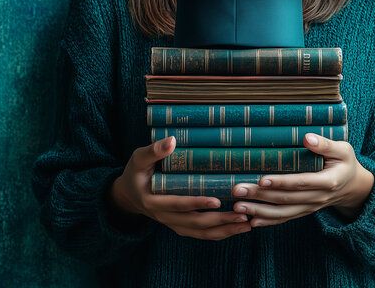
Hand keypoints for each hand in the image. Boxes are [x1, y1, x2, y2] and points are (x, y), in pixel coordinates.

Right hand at [109, 136, 251, 239]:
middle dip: (219, 221)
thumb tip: (172, 140)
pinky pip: (201, 234)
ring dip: (224, 230)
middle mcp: (164, 217)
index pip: (178, 204)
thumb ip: (154, 151)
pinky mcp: (180, 226)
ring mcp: (173, 224)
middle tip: (241, 215)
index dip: (196, 203)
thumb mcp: (138, 159)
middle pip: (194, 223)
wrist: (128, 195)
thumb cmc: (136, 173)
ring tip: (246, 225)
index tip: (217, 201)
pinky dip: (220, 233)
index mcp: (153, 201)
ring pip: (200, 232)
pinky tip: (237, 228)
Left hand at [231, 133, 374, 226]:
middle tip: (238, 191)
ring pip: (283, 212)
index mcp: (328, 181)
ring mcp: (310, 207)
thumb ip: (326, 145)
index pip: (301, 183)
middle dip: (260, 196)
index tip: (262, 180)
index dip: (282, 183)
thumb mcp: (343, 150)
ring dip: (259, 211)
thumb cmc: (345, 163)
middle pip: (286, 199)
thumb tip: (307, 138)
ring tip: (238, 207)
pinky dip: (268, 221)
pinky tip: (251, 220)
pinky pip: (285, 218)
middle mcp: (318, 198)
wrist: (353, 187)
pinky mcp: (304, 211)